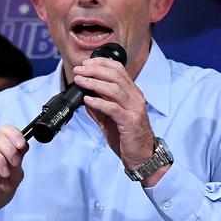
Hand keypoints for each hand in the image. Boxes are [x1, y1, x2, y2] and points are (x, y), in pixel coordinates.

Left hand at [72, 57, 157, 172]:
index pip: (119, 70)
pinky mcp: (130, 122)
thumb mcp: (111, 119)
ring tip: (80, 82)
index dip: (101, 63)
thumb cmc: (128, 137)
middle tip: (79, 71)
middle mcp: (135, 98)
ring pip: (115, 89)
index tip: (86, 63)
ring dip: (94, 83)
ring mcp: (134, 109)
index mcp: (132, 93)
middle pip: (116, 76)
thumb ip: (100, 107)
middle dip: (94, 70)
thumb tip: (85, 97)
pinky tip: (88, 100)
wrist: (142, 157)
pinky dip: (99, 102)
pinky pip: (113, 108)